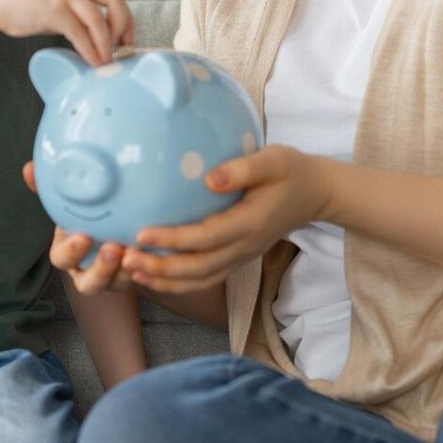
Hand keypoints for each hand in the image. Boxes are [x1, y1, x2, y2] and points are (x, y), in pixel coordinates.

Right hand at [0, 0, 133, 65]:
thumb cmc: (29, 8)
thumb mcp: (60, 1)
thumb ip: (81, 11)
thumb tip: (105, 36)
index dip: (125, 16)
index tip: (128, 37)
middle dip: (122, 24)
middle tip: (122, 46)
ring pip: (98, 18)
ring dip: (106, 42)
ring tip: (106, 60)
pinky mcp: (52, 11)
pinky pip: (79, 33)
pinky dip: (89, 49)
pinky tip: (91, 60)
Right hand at [24, 161, 134, 294]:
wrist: (117, 223)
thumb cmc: (86, 213)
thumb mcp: (71, 200)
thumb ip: (50, 187)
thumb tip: (29, 168)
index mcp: (68, 251)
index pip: (61, 259)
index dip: (71, 252)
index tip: (83, 237)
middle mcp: (87, 269)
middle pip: (88, 284)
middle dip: (100, 269)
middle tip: (113, 247)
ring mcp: (111, 277)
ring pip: (115, 284)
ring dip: (124, 271)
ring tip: (135, 250)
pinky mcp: (133, 276)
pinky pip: (140, 278)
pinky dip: (146, 267)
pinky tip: (155, 250)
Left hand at [121, 145, 333, 293]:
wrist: (316, 194)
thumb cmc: (292, 171)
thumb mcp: (274, 160)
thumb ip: (243, 169)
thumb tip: (209, 179)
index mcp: (250, 223)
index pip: (206, 237)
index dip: (173, 239)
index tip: (141, 234)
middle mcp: (245, 246)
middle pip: (198, 268)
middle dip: (160, 268)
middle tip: (126, 260)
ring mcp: (241, 256)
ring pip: (200, 279)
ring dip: (165, 280)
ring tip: (131, 272)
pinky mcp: (237, 258)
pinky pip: (205, 278)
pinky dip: (178, 282)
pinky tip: (154, 276)